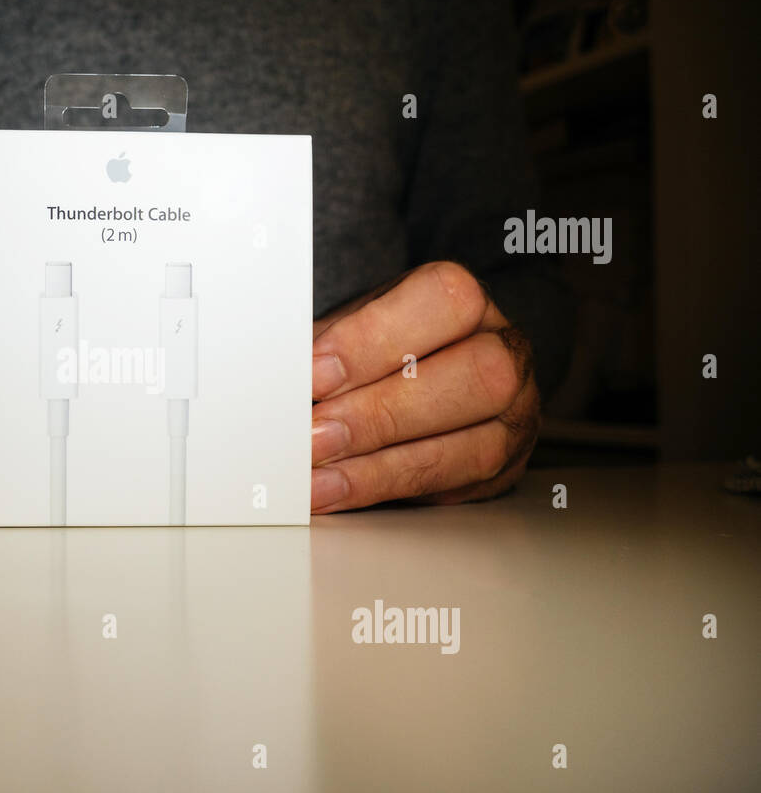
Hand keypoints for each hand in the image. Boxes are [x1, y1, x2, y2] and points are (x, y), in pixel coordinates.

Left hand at [311, 261, 539, 512]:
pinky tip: (338, 491)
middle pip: (473, 376)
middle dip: (381, 412)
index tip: (313, 375)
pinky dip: (385, 489)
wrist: (423, 377)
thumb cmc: (383, 351)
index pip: (440, 301)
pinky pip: (454, 485)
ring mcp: (513, 412)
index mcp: (464, 302)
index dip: (373, 339)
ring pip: (475, 442)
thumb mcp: (349, 330)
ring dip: (382, 464)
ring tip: (318, 478)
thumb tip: (278, 380)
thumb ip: (324, 349)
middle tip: (313, 437)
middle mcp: (504, 350)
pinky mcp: (501, 466)